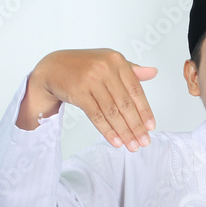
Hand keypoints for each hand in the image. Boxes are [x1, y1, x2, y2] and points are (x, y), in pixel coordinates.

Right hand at [19, 48, 156, 150]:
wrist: (52, 67)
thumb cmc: (84, 66)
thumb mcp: (108, 62)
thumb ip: (131, 69)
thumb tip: (153, 72)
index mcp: (117, 60)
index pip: (136, 90)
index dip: (145, 110)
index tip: (151, 127)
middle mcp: (105, 69)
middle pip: (125, 104)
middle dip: (136, 126)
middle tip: (144, 142)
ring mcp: (91, 80)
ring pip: (112, 112)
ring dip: (124, 132)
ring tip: (132, 146)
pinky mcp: (79, 93)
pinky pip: (96, 116)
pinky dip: (107, 131)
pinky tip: (116, 141)